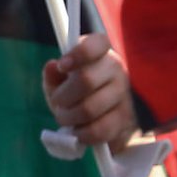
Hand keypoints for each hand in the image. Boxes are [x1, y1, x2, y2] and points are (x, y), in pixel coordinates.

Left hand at [42, 32, 135, 150]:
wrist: (108, 119)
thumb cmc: (79, 94)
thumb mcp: (62, 82)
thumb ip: (54, 75)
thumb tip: (52, 67)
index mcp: (101, 53)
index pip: (97, 44)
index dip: (78, 53)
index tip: (62, 65)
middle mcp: (116, 70)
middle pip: (86, 80)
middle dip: (63, 96)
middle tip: (58, 102)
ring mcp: (123, 94)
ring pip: (89, 108)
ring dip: (69, 117)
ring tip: (65, 118)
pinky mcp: (124, 120)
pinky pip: (98, 129)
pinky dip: (81, 133)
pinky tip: (77, 131)